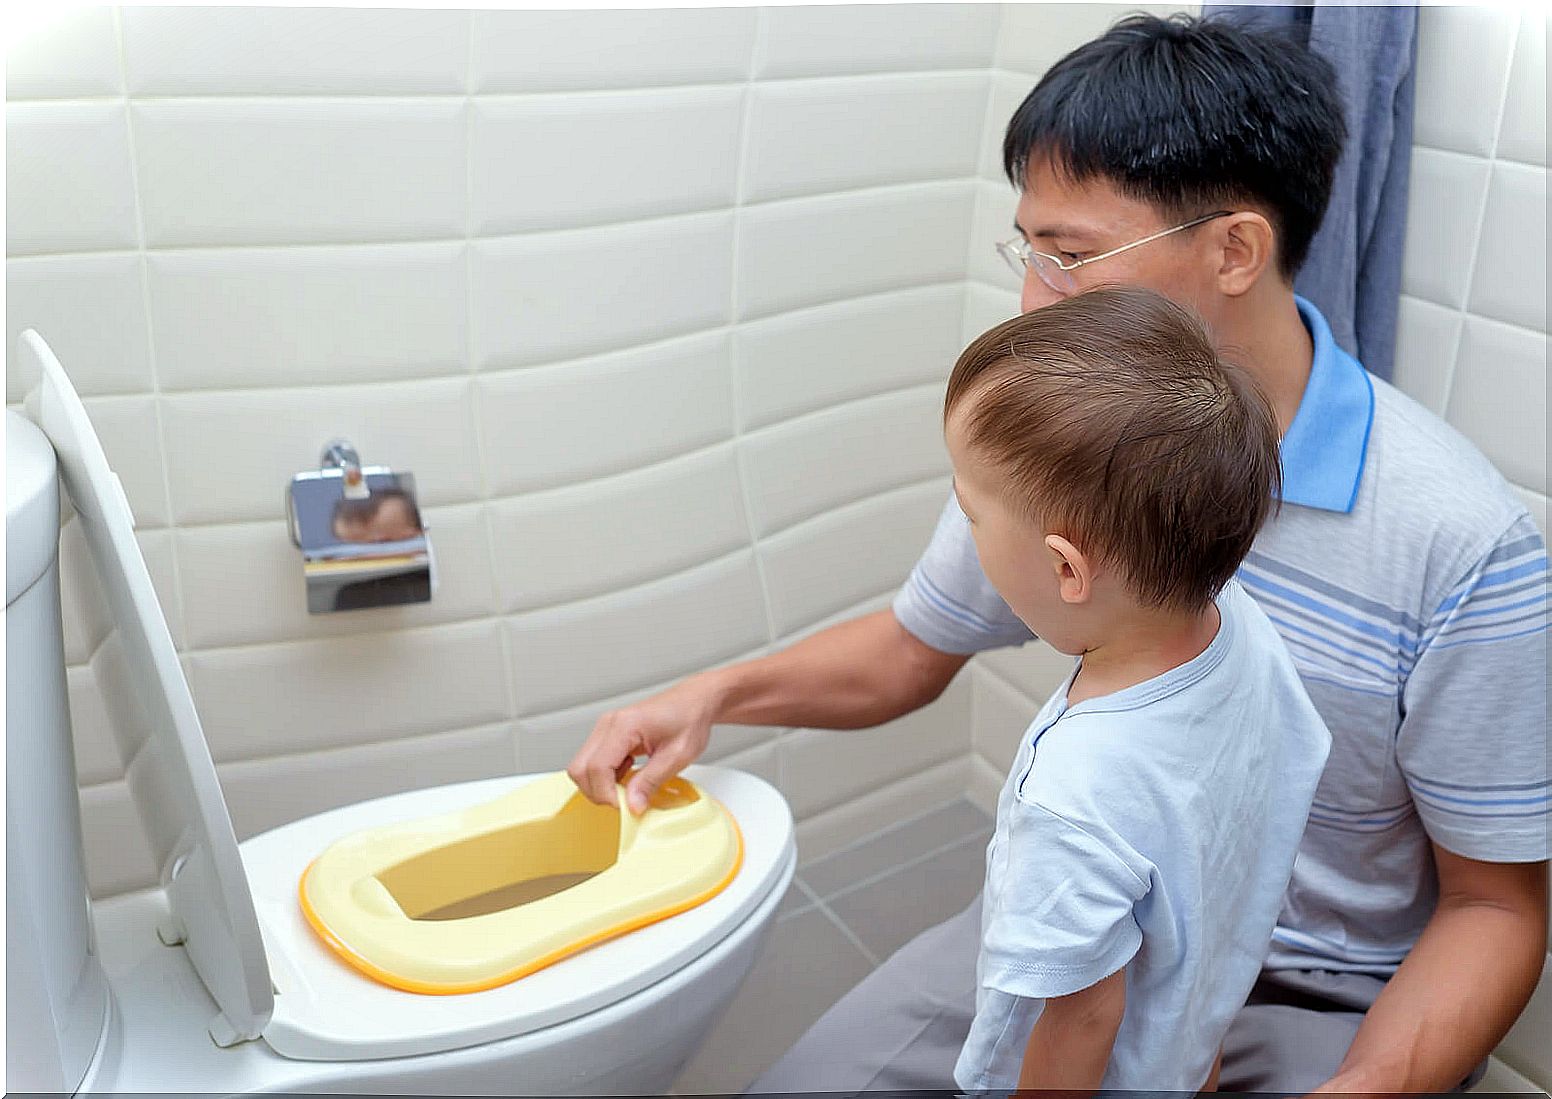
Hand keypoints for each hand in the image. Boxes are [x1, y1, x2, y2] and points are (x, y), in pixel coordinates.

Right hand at [566, 675, 721, 814]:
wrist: (694, 702)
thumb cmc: (689, 718)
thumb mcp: (677, 756)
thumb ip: (651, 781)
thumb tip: (632, 805)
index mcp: (624, 725)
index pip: (597, 767)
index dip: (607, 794)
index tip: (626, 806)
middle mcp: (609, 724)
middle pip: (580, 768)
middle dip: (599, 792)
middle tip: (626, 801)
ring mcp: (606, 728)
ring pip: (582, 767)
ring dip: (602, 785)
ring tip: (631, 785)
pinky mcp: (608, 735)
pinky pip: (593, 762)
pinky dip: (606, 777)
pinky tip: (629, 774)